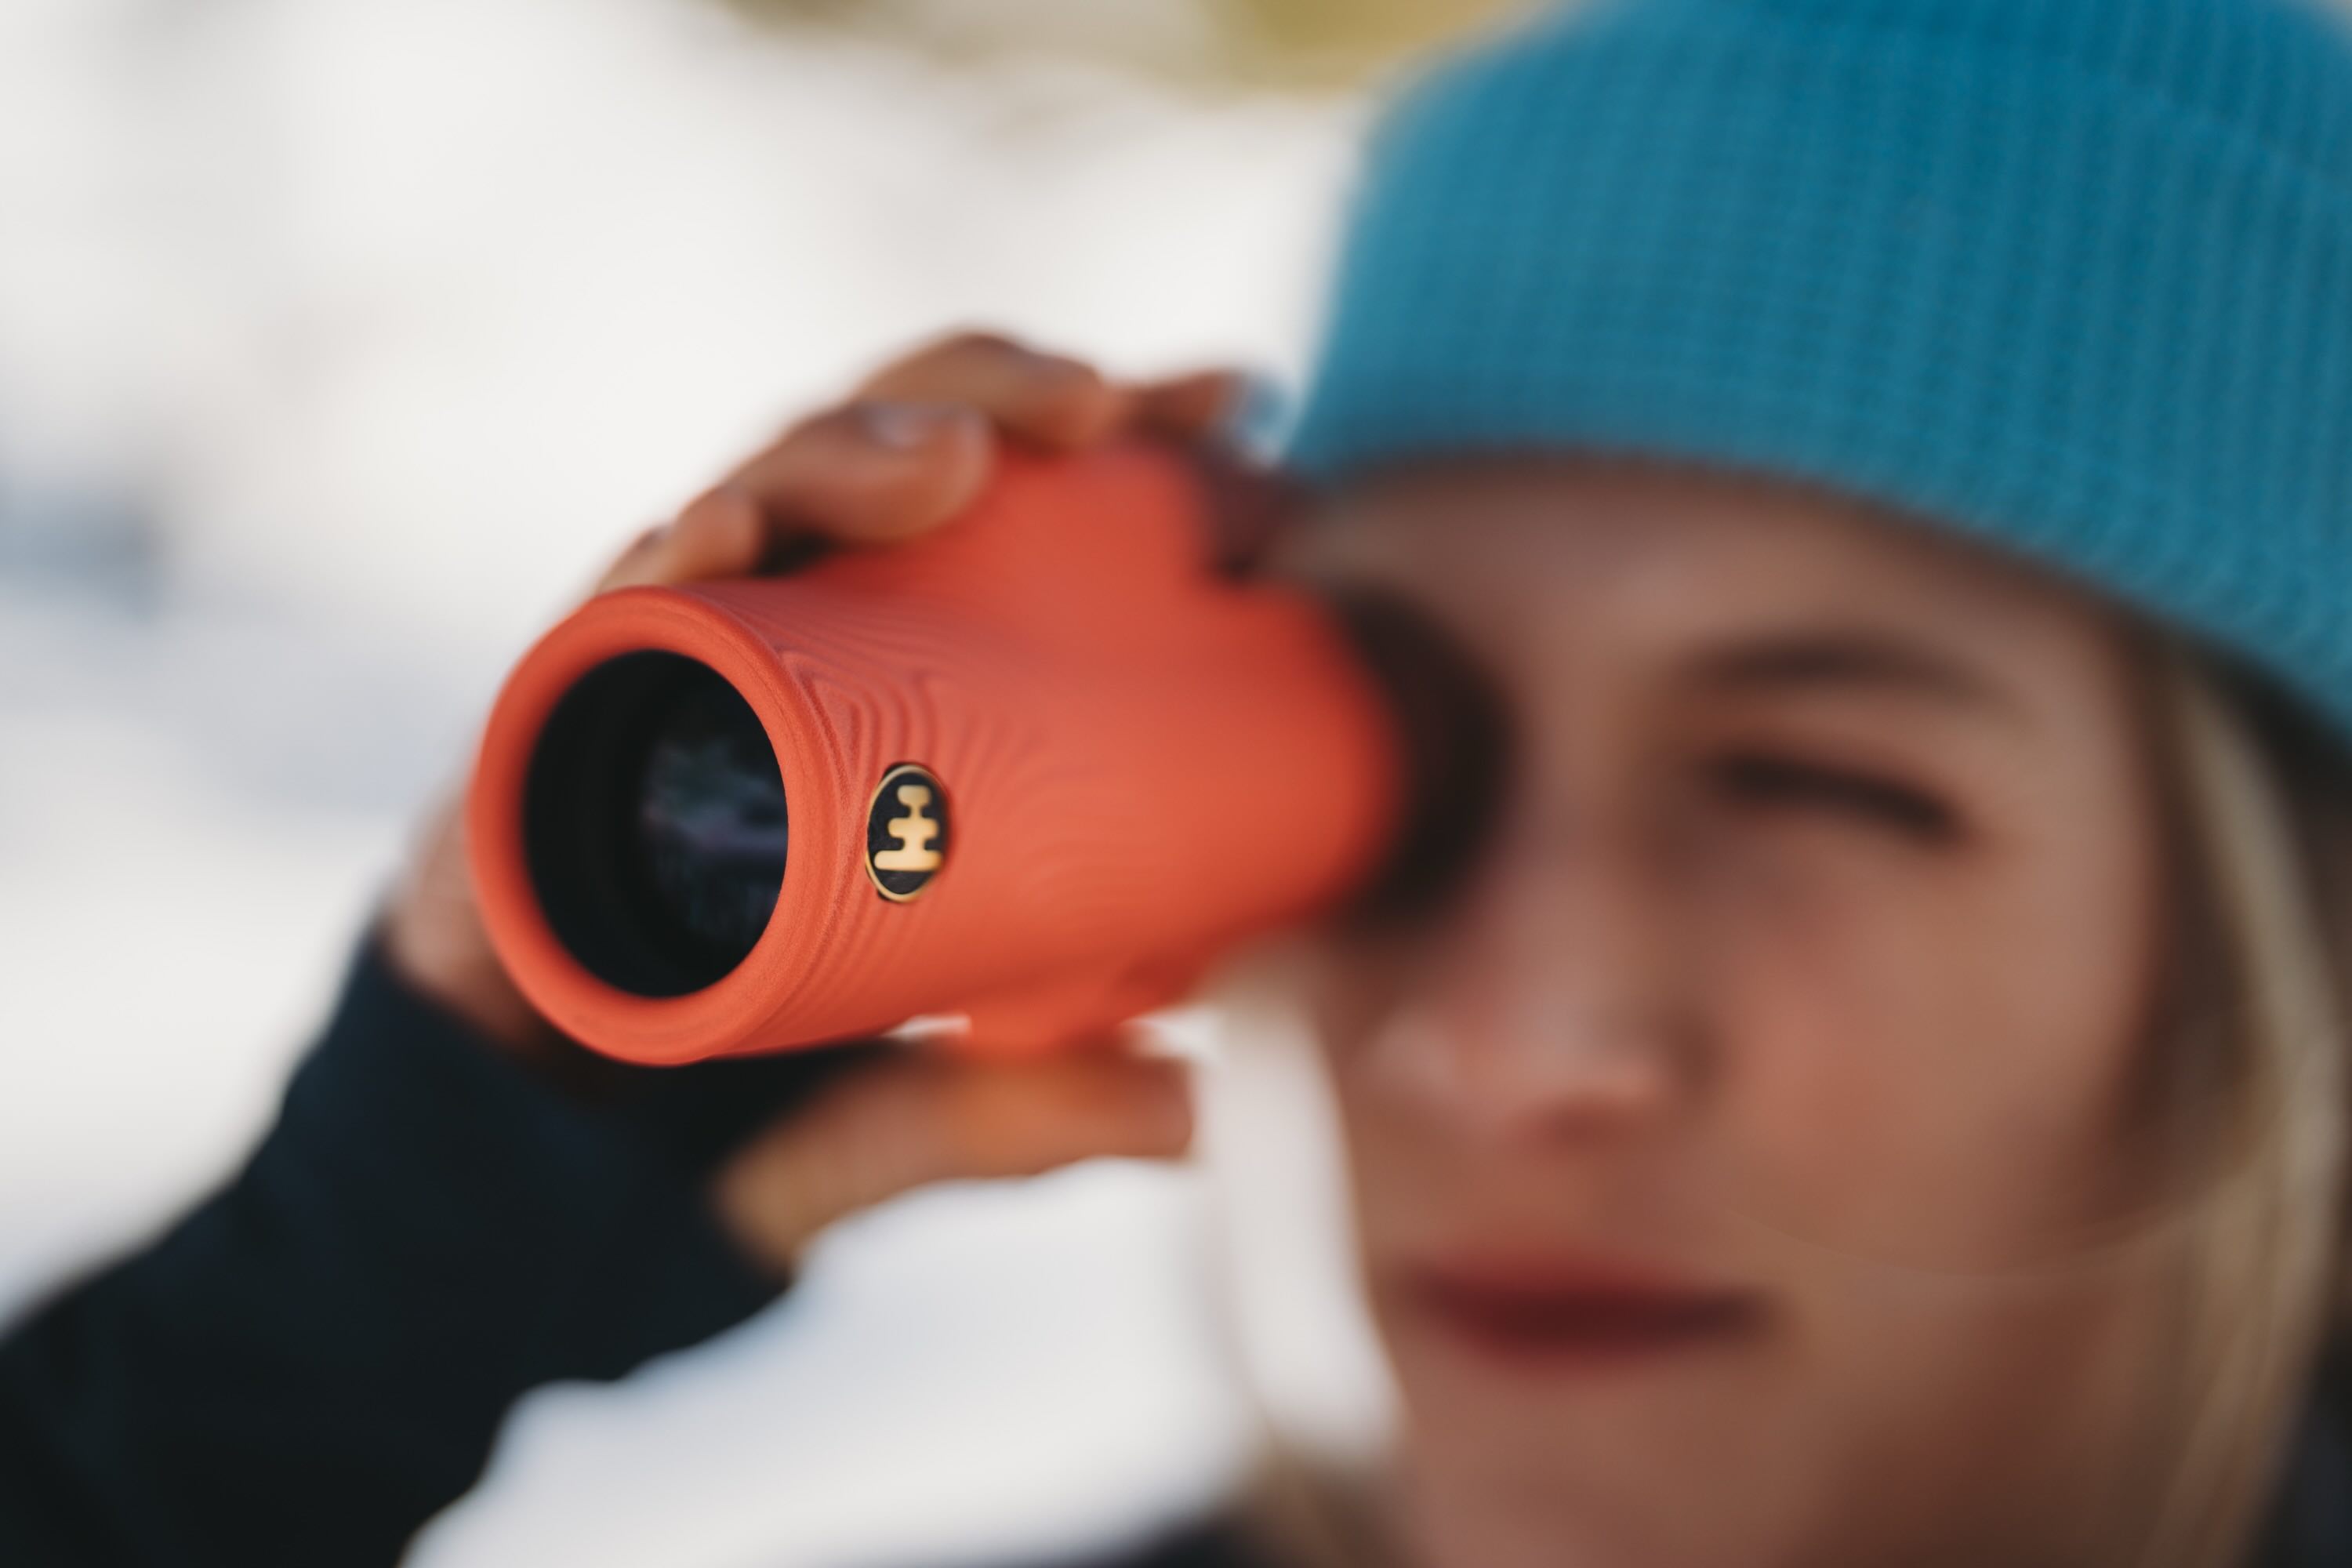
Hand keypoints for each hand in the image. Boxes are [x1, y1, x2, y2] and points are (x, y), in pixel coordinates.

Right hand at [381, 330, 1245, 1269]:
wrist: (524, 1188)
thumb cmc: (728, 1108)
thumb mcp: (915, 1108)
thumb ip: (1036, 1107)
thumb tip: (1204, 1108)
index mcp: (882, 686)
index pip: (997, 516)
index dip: (1113, 441)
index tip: (1236, 404)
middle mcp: (777, 646)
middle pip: (878, 461)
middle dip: (989, 394)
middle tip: (1109, 402)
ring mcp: (662, 673)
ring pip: (746, 501)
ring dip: (842, 454)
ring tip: (952, 460)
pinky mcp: (546, 733)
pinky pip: (596, 621)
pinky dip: (656, 567)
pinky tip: (721, 534)